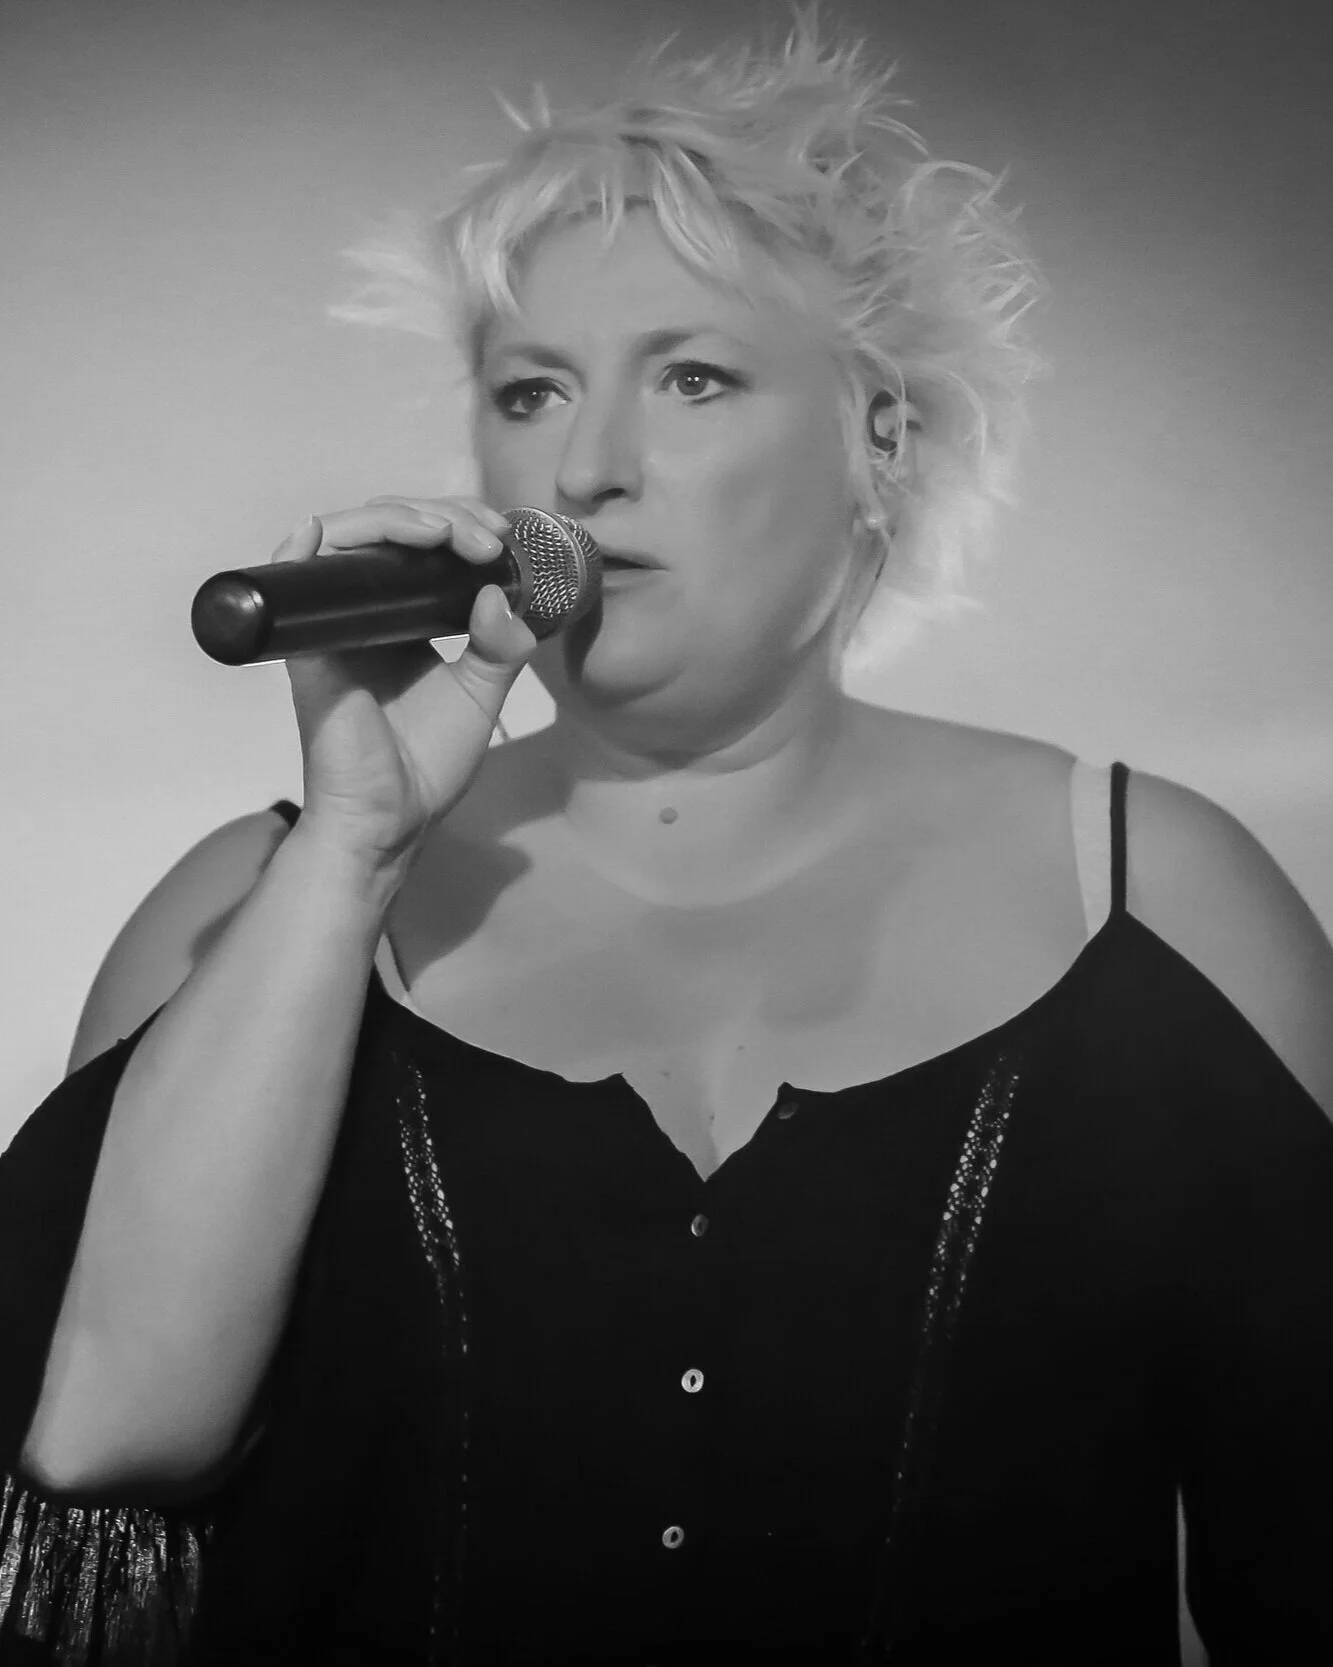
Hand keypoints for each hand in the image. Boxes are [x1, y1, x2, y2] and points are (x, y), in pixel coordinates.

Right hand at [270, 494, 537, 875]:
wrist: (389, 819)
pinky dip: (305, 547)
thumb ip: (500, 645)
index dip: (457, 523)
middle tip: (485, 539)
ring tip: (445, 534)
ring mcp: (331, 623)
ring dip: (395, 519)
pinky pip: (291, 581)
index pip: (419, 544)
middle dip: (441, 514)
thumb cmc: (427, 764)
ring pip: (346, 538)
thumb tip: (500, 590)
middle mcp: (363, 610)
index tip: (500, 538)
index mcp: (403, 617)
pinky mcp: (307, 646)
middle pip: (387, 528)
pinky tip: (329, 532)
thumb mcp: (480, 693)